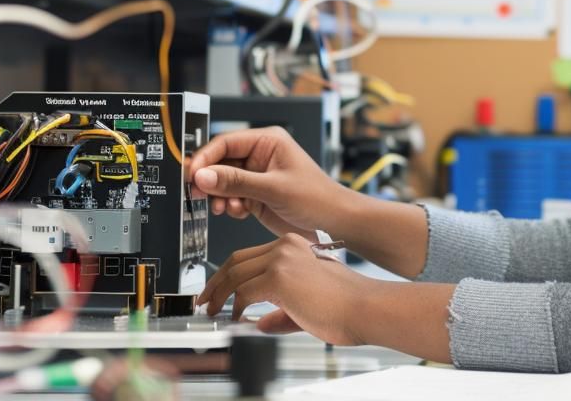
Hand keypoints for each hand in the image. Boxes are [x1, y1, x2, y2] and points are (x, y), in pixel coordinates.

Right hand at [185, 127, 351, 239]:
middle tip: (199, 194)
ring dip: (219, 195)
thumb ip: (236, 181)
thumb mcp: (273, 188)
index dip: (206, 158)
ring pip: (223, 181)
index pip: (226, 142)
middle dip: (210, 180)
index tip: (192, 174)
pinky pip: (231, 196)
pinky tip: (237, 211)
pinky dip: (229, 204)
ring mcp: (257, 176)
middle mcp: (260, 155)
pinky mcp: (256, 195)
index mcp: (268, 141)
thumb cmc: (317, 199)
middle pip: (221, 162)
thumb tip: (203, 175)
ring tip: (224, 206)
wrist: (334, 224)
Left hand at [196, 233, 371, 344]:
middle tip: (205, 300)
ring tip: (212, 312)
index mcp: (295, 246)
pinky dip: (235, 307)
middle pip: (236, 260)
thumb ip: (282, 313)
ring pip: (235, 275)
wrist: (365, 307)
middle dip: (216, 282)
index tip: (217, 291)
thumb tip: (260, 323)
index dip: (229, 275)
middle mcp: (286, 246)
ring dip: (219, 296)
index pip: (250, 256)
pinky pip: (244, 293)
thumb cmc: (347, 306)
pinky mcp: (279, 277)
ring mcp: (282, 259)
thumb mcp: (308, 305)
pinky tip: (235, 318)